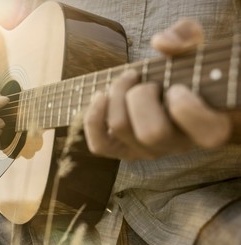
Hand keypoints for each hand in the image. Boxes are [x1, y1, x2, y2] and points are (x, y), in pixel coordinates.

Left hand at [83, 19, 231, 159]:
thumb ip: (187, 36)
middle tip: (145, 80)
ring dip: (117, 94)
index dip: (186, 106)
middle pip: (151, 132)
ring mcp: (148, 151)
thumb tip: (161, 43)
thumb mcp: (194, 49)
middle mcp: (177, 146)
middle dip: (141, 95)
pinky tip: (101, 96)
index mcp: (208, 127)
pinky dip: (93, 117)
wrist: (172, 95)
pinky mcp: (123, 150)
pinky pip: (99, 144)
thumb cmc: (186, 73)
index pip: (205, 133)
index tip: (177, 86)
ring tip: (127, 79)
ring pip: (120, 128)